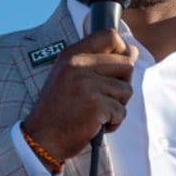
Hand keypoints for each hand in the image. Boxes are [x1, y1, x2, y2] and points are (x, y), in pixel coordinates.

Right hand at [22, 29, 137, 161]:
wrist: (42, 139)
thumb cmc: (59, 110)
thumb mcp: (72, 77)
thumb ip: (100, 62)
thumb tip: (133, 51)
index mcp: (71, 55)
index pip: (109, 35)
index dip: (121, 51)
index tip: (115, 68)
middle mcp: (78, 65)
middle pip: (126, 64)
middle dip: (123, 84)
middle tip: (106, 98)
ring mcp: (87, 85)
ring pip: (127, 90)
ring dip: (118, 106)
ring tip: (98, 113)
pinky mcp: (96, 106)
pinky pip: (121, 112)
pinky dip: (114, 122)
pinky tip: (96, 125)